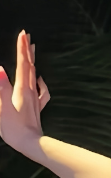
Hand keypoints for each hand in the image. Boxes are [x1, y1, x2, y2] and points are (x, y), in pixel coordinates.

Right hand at [0, 30, 50, 152]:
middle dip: (27, 50)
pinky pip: (40, 91)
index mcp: (21, 89)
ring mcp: (35, 99)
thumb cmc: (14, 128)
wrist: (31, 144)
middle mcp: (31, 91)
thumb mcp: (2, 108)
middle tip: (27, 35)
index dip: (21, 48)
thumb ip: (0, 88)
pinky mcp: (35, 107)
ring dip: (32, 61)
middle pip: (29, 66)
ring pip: (34, 75)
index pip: (22, 64)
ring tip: (32, 51)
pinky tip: (39, 80)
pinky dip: (39, 82)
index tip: (23, 33)